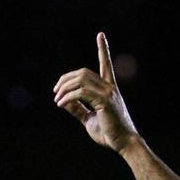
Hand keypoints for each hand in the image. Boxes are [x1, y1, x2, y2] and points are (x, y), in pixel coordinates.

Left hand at [54, 32, 137, 151]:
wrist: (124, 144)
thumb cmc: (110, 134)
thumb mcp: (89, 119)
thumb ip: (78, 109)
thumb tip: (63, 101)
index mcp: (109, 90)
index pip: (105, 65)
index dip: (103, 49)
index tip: (101, 34)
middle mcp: (110, 88)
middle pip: (83, 72)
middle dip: (66, 79)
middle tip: (55, 91)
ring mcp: (109, 93)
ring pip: (81, 79)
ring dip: (64, 87)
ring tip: (56, 98)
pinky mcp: (105, 101)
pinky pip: (81, 93)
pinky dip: (68, 97)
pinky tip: (61, 104)